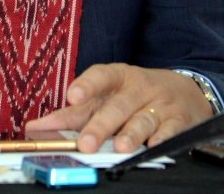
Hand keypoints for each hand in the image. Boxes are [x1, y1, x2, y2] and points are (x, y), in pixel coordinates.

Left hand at [26, 63, 212, 152]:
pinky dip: (162, 139)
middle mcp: (139, 87)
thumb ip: (75, 114)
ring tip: (120, 148)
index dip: (86, 84)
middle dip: (101, 125)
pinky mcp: (179, 120)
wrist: (186, 91)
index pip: (101, 76)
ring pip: (143, 118)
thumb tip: (37, 129)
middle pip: (118, 105)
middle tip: (85, 143)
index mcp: (118, 76)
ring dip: (131, 134)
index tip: (71, 96)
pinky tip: (153, 147)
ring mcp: (160, 103)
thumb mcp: (108, 96)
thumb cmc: (136, 96)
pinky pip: (170, 130)